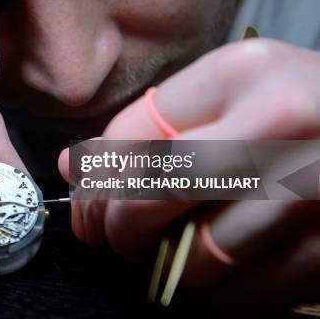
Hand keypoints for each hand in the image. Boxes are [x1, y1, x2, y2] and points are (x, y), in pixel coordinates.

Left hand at [59, 38, 319, 306]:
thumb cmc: (297, 106)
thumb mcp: (231, 89)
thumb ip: (155, 123)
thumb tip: (72, 170)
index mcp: (239, 74)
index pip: (130, 137)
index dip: (94, 182)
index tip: (88, 208)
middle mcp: (278, 124)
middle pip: (150, 197)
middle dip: (120, 230)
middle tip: (121, 237)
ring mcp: (313, 189)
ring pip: (196, 258)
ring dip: (174, 266)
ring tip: (182, 247)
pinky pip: (248, 294)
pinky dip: (222, 292)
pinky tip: (225, 267)